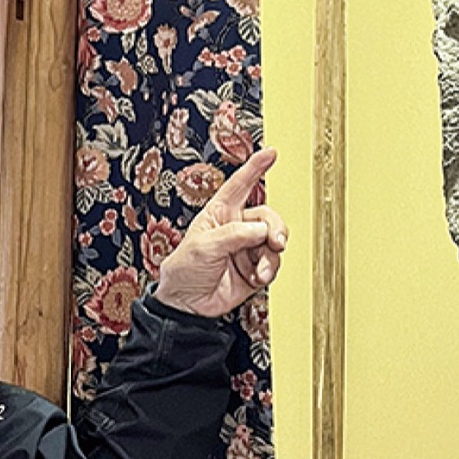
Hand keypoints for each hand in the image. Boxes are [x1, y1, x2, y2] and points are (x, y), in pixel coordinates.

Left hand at [154, 148, 287, 319]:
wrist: (187, 305)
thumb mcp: (203, 247)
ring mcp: (247, 249)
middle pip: (267, 217)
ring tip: (260, 270)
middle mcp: (236, 228)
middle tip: (275, 241)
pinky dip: (268, 270)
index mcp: (219, 214)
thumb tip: (261, 230)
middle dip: (275, 228)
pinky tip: (255, 277)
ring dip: (271, 255)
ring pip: (274, 242)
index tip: (271, 154)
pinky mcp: (254, 269)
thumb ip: (233, 235)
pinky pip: (273, 263)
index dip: (255, 168)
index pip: (240, 185)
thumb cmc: (184, 270)